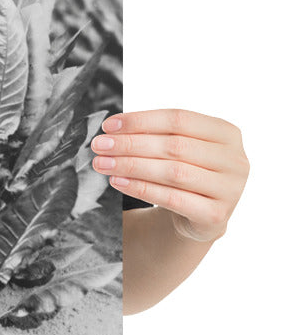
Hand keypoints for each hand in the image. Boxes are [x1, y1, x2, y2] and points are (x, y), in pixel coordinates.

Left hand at [91, 108, 248, 241]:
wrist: (199, 216)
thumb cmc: (184, 172)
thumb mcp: (176, 149)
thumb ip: (154, 135)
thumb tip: (111, 130)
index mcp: (226, 133)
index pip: (179, 119)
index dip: (141, 121)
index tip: (108, 126)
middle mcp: (235, 159)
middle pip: (175, 146)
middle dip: (131, 144)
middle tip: (99, 145)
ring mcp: (230, 189)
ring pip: (173, 172)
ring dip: (131, 166)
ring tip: (102, 163)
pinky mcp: (216, 215)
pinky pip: (172, 198)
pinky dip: (141, 188)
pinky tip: (117, 182)